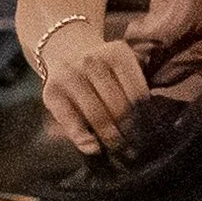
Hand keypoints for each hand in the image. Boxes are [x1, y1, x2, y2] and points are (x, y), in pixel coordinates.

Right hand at [37, 24, 151, 155]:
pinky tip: (94, 148)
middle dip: (130, 133)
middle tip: (136, 151)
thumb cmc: (103, 69)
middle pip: (119, 107)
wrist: (65, 49)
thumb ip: (135, 90)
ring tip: (121, 151)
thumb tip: (148, 126)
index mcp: (118, 53)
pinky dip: (82, 138)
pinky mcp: (52, 91)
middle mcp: (92, 61)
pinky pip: (71, 121)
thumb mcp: (122, 68)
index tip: (149, 137)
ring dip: (112, 139)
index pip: (138, 94)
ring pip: (98, 116)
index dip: (145, 120)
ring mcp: (70, 75)